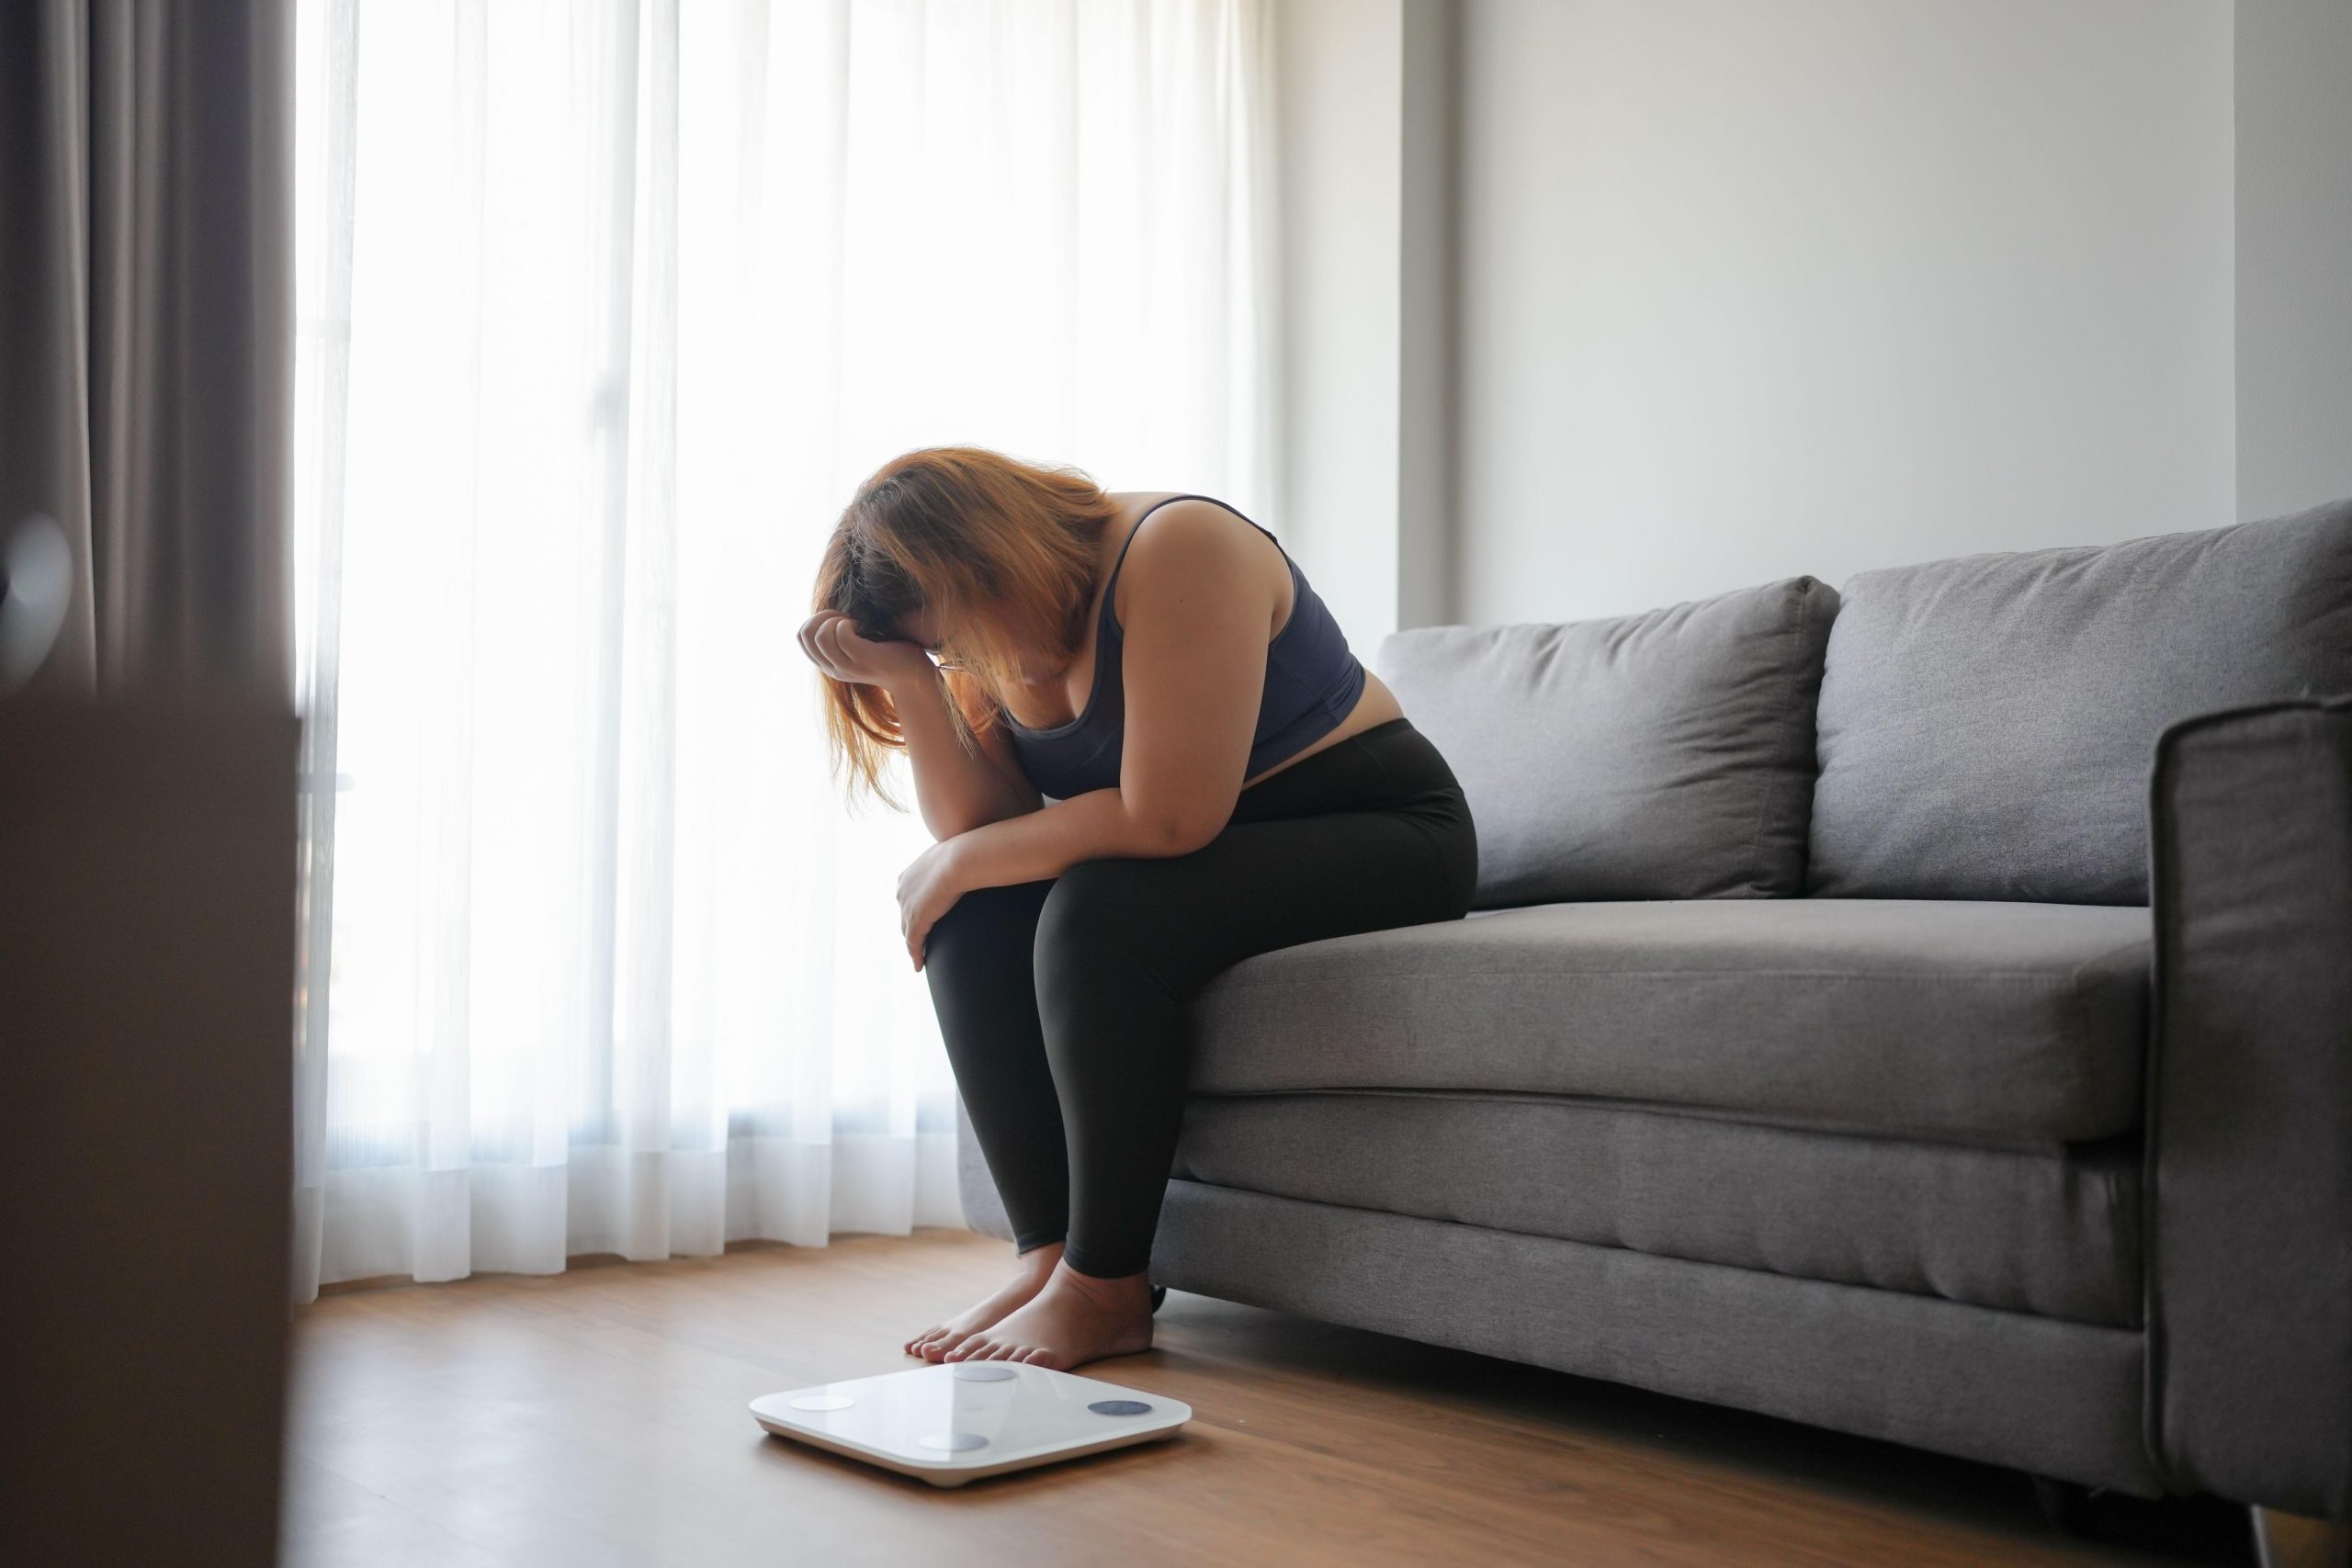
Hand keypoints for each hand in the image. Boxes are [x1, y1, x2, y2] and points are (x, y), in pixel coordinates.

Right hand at [797, 609, 934, 690]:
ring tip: (854, 622)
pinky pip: (841, 635)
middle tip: (845, 618)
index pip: (801, 637)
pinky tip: (861, 625)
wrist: (914, 677)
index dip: (816, 620)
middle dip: (823, 616)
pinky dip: (848, 623)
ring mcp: (847, 667)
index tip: (838, 619)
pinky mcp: (862, 660)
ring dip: (835, 620)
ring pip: (820, 636)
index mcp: (829, 665)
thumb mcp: (858, 646)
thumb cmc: (889, 654)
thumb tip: (828, 613)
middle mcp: (833, 669)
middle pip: (805, 634)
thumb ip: (840, 637)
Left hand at [897, 835, 971, 971]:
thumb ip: (952, 866)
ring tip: (920, 956)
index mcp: (907, 876)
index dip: (913, 911)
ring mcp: (906, 907)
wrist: (960, 861)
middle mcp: (902, 891)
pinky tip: (920, 965)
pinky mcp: (915, 921)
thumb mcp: (952, 858)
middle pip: (904, 916)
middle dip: (911, 929)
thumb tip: (968, 865)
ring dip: (913, 945)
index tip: (922, 920)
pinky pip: (913, 943)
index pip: (908, 898)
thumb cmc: (962, 856)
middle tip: (921, 941)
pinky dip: (915, 955)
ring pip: (907, 931)